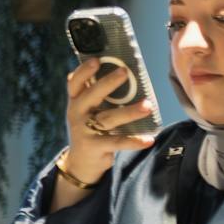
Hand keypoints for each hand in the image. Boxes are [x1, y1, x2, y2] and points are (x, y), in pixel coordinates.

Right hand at [62, 57, 157, 181]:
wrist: (80, 163)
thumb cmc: (90, 128)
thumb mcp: (88, 111)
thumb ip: (97, 93)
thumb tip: (123, 69)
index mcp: (76, 101)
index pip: (75, 83)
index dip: (84, 71)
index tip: (97, 60)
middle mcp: (77, 114)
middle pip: (91, 96)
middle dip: (107, 83)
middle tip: (125, 72)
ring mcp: (85, 131)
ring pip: (108, 118)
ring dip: (129, 112)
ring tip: (148, 105)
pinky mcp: (95, 147)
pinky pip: (117, 142)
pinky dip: (133, 141)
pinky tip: (148, 140)